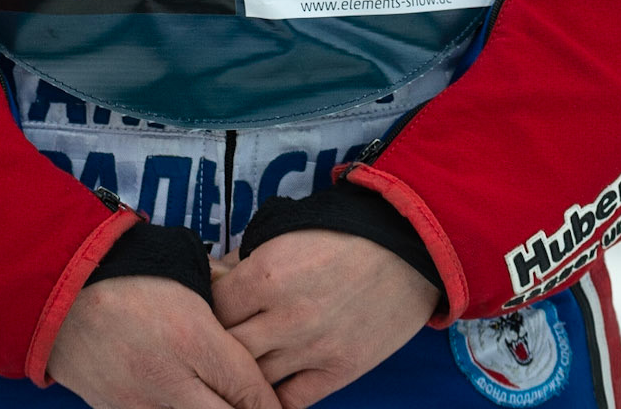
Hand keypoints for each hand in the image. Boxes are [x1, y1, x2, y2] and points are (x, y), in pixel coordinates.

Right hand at [48, 274, 280, 408]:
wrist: (61, 287)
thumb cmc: (130, 269)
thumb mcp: (187, 271)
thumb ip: (223, 297)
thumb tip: (251, 313)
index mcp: (191, 335)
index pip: (247, 388)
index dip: (269, 405)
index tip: (276, 408)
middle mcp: (168, 377)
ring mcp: (140, 403)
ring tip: (220, 404)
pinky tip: (185, 402)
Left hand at [212, 230, 439, 408]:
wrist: (409, 245)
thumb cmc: (346, 230)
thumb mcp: (288, 229)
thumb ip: (248, 259)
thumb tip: (215, 279)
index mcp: (267, 274)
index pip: (214, 308)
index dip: (210, 307)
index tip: (216, 305)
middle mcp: (285, 316)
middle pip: (229, 347)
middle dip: (223, 341)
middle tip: (227, 335)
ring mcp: (312, 348)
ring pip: (256, 377)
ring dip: (249, 369)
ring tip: (248, 360)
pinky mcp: (339, 371)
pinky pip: (292, 401)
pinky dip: (276, 397)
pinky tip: (271, 386)